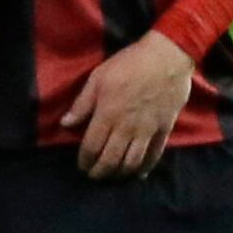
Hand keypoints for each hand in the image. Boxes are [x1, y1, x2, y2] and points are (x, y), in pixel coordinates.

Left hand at [66, 30, 194, 177]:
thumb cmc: (129, 63)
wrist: (167, 57)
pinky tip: (139, 174)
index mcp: (107, 115)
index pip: (92, 147)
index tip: (82, 165)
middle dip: (100, 172)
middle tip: (94, 175)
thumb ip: (82, 103)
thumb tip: (65, 124)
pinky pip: (154, 155)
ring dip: (120, 174)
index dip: (85, 160)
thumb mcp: (98, 77)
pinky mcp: (164, 129)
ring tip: (113, 176)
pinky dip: (145, 168)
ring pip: (132, 162)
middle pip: (111, 160)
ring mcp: (147, 131)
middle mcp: (126, 128)